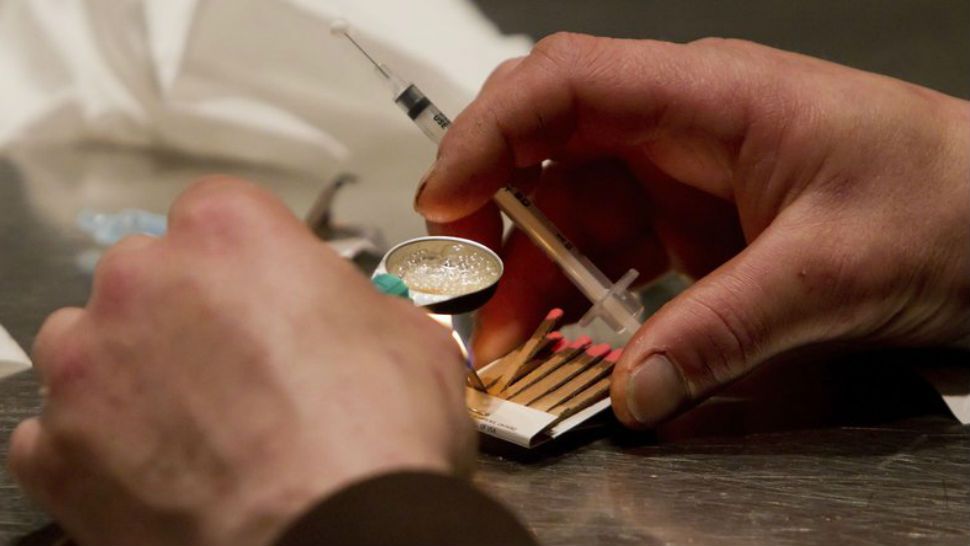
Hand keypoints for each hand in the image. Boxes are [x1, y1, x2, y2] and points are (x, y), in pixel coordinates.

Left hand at [9, 178, 475, 545]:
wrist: (340, 537)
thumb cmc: (378, 437)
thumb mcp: (410, 336)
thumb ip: (355, 305)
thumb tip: (349, 321)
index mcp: (230, 233)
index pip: (217, 212)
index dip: (247, 259)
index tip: (263, 294)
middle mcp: (142, 281)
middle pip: (146, 275)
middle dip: (184, 312)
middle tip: (237, 369)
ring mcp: (87, 366)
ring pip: (88, 345)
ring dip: (128, 372)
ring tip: (192, 425)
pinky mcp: (56, 452)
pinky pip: (60, 433)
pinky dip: (100, 449)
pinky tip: (160, 474)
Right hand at [415, 33, 969, 427]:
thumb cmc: (948, 201)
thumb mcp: (834, 268)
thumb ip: (726, 329)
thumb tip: (637, 388)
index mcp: (710, 99)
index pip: (568, 84)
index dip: (492, 132)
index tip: (448, 196)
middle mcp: (682, 128)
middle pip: (551, 146)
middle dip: (494, 209)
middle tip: (464, 277)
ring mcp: (683, 177)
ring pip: (573, 207)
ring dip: (531, 269)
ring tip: (509, 335)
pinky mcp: (693, 223)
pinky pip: (611, 249)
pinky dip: (579, 291)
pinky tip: (564, 330)